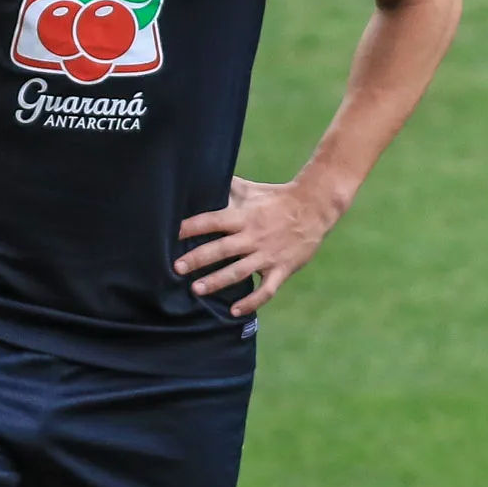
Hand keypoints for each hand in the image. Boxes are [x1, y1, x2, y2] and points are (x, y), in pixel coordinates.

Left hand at [174, 174, 343, 317]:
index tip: (172, 234)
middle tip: (177, 268)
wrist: (314, 207)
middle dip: (198, 259)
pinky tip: (234, 311)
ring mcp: (267, 255)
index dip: (192, 227)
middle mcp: (253, 236)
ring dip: (217, 281)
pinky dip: (251, 302)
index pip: (212, 221)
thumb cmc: (276, 198)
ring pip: (239, 271)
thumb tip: (202, 175)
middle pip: (221, 249)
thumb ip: (228, 187)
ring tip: (197, 290)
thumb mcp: (251, 190)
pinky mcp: (281, 269)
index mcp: (244, 216)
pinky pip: (266, 290)